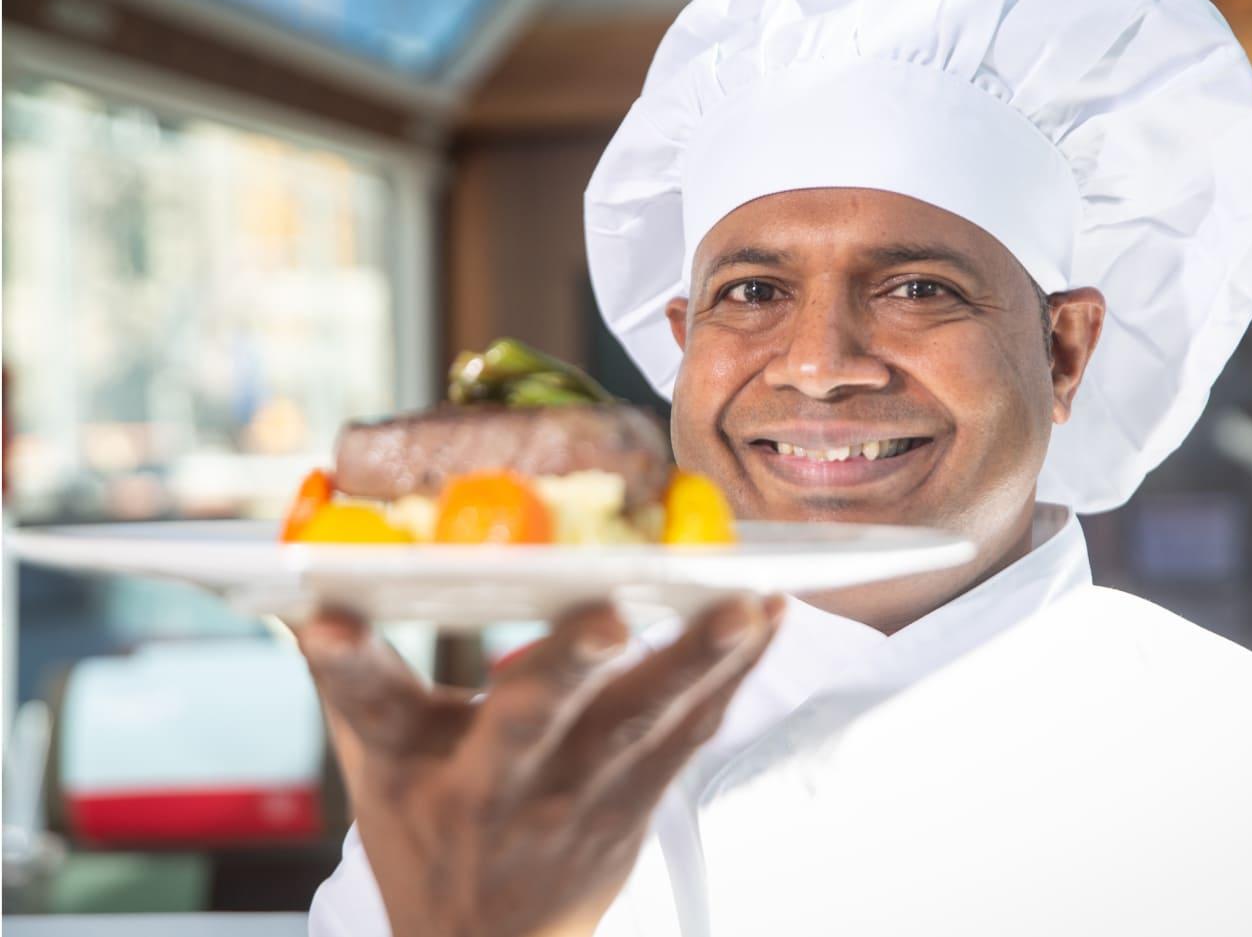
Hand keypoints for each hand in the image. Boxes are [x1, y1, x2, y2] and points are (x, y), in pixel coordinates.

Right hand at [297, 595, 783, 936]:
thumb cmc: (428, 840)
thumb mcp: (376, 769)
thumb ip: (355, 679)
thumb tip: (309, 587)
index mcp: (422, 773)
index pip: (373, 710)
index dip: (349, 663)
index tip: (325, 615)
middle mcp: (501, 788)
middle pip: (528, 721)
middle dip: (565, 667)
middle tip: (607, 617)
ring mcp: (582, 800)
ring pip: (640, 725)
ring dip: (694, 663)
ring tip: (743, 603)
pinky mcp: (640, 802)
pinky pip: (692, 735)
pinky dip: (732, 675)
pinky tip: (766, 615)